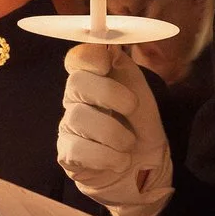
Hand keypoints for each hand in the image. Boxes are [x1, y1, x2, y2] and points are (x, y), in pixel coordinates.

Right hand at [57, 44, 172, 215]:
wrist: (146, 171)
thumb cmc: (140, 128)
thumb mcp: (140, 92)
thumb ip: (123, 67)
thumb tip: (107, 43)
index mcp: (93, 80)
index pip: (77, 59)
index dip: (89, 57)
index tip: (106, 63)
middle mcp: (75, 101)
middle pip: (76, 83)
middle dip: (109, 94)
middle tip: (132, 107)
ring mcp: (68, 129)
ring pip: (78, 118)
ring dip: (113, 133)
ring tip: (128, 145)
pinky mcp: (68, 157)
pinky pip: (78, 150)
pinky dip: (106, 156)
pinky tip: (119, 161)